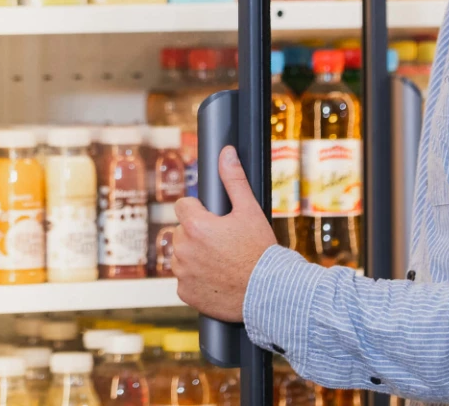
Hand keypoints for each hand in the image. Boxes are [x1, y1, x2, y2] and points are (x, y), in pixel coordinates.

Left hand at [172, 145, 276, 321]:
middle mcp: (183, 250)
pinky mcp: (185, 294)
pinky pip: (184, 279)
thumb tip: (226, 153)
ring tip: (220, 260)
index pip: (182, 205)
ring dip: (193, 255)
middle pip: (181, 231)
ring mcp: (182, 274)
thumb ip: (233, 179)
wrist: (267, 294)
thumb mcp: (249, 210)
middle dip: (196, 233)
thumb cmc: (260, 251)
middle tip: (222, 241)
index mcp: (195, 226)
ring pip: (181, 255)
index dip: (198, 209)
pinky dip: (195, 278)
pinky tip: (216, 277)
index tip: (212, 218)